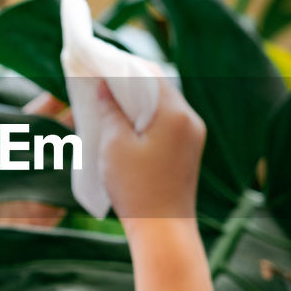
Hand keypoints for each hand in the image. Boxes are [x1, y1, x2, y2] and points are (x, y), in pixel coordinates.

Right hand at [96, 74, 205, 227]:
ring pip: (162, 103)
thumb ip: (110, 110)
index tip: (97, 59)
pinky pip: (167, 120)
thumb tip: (103, 84)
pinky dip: (146, 115)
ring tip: (109, 97)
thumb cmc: (137, 190)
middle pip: (157, 85)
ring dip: (137, 98)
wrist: (164, 230)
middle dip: (128, 78)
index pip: (147, 72)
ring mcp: (193, 134)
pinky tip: (125, 121)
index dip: (120, 63)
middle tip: (99, 75)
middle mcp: (190, 119)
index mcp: (175, 113)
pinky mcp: (189, 149)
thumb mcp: (114, 145)